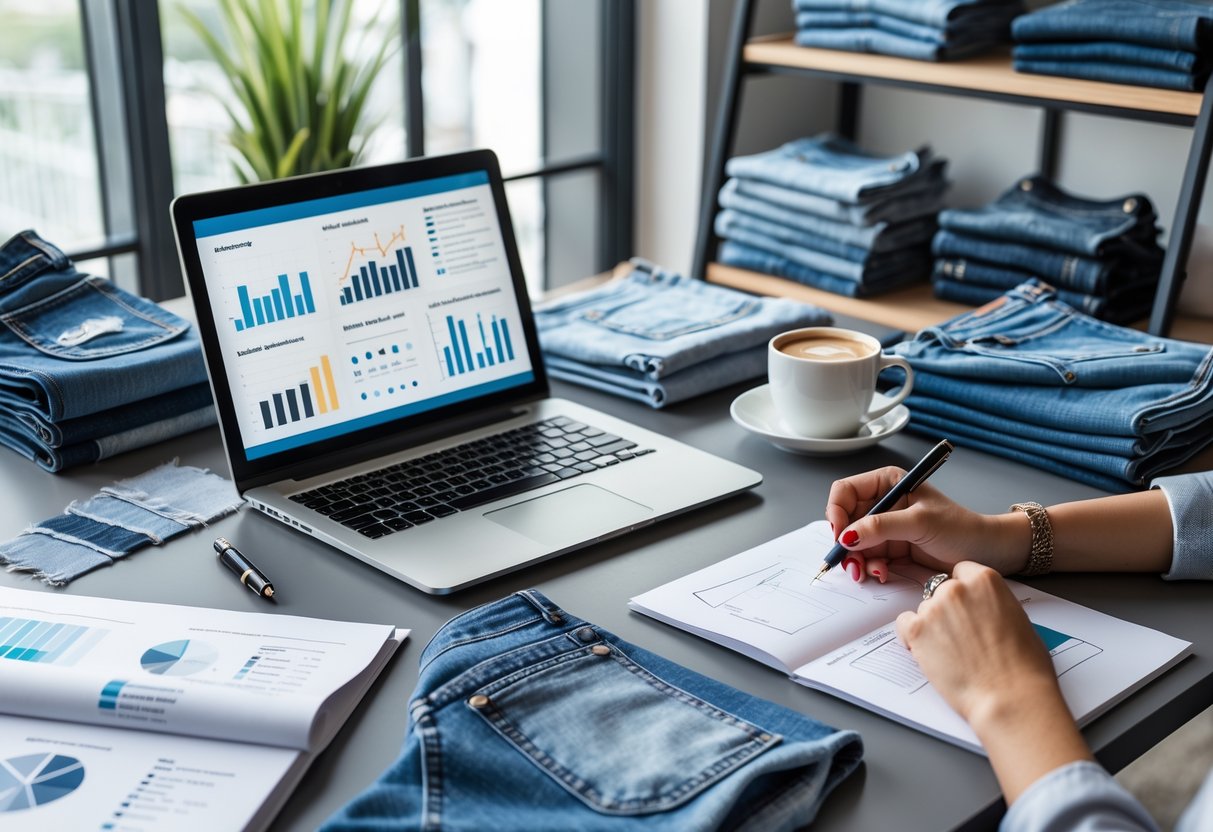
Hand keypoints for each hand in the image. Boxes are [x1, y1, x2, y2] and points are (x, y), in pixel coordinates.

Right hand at [825, 466, 1028, 581]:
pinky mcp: (890, 549)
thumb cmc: (960, 528)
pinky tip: (882, 574)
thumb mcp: (920, 522)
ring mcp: (885, 528)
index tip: (840, 534)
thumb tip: (847, 535)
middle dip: (845, 543)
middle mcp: (882, 503)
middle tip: (850, 562)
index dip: (837, 512)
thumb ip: (881, 527)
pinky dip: (869, 569)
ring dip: (856, 560)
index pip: (845, 491)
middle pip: (845, 520)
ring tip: (867, 573)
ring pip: (853, 543)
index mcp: (887, 483)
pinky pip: (867, 559)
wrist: (985, 553)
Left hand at [895, 562, 1091, 801]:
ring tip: (951, 652)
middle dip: (948, 610)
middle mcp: (956, 588)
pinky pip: (904, 624)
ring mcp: (934, 608)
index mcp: (985, 580)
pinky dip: (912, 636)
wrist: (1010, 698)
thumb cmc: (1024, 667)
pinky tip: (929, 651)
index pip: (961, 572)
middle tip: (960, 636)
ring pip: (924, 608)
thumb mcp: (1018, 619)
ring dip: (932, 625)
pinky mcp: (917, 630)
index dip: (963, 591)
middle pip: (940, 590)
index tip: (965, 605)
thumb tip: (983, 609)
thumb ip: (994, 604)